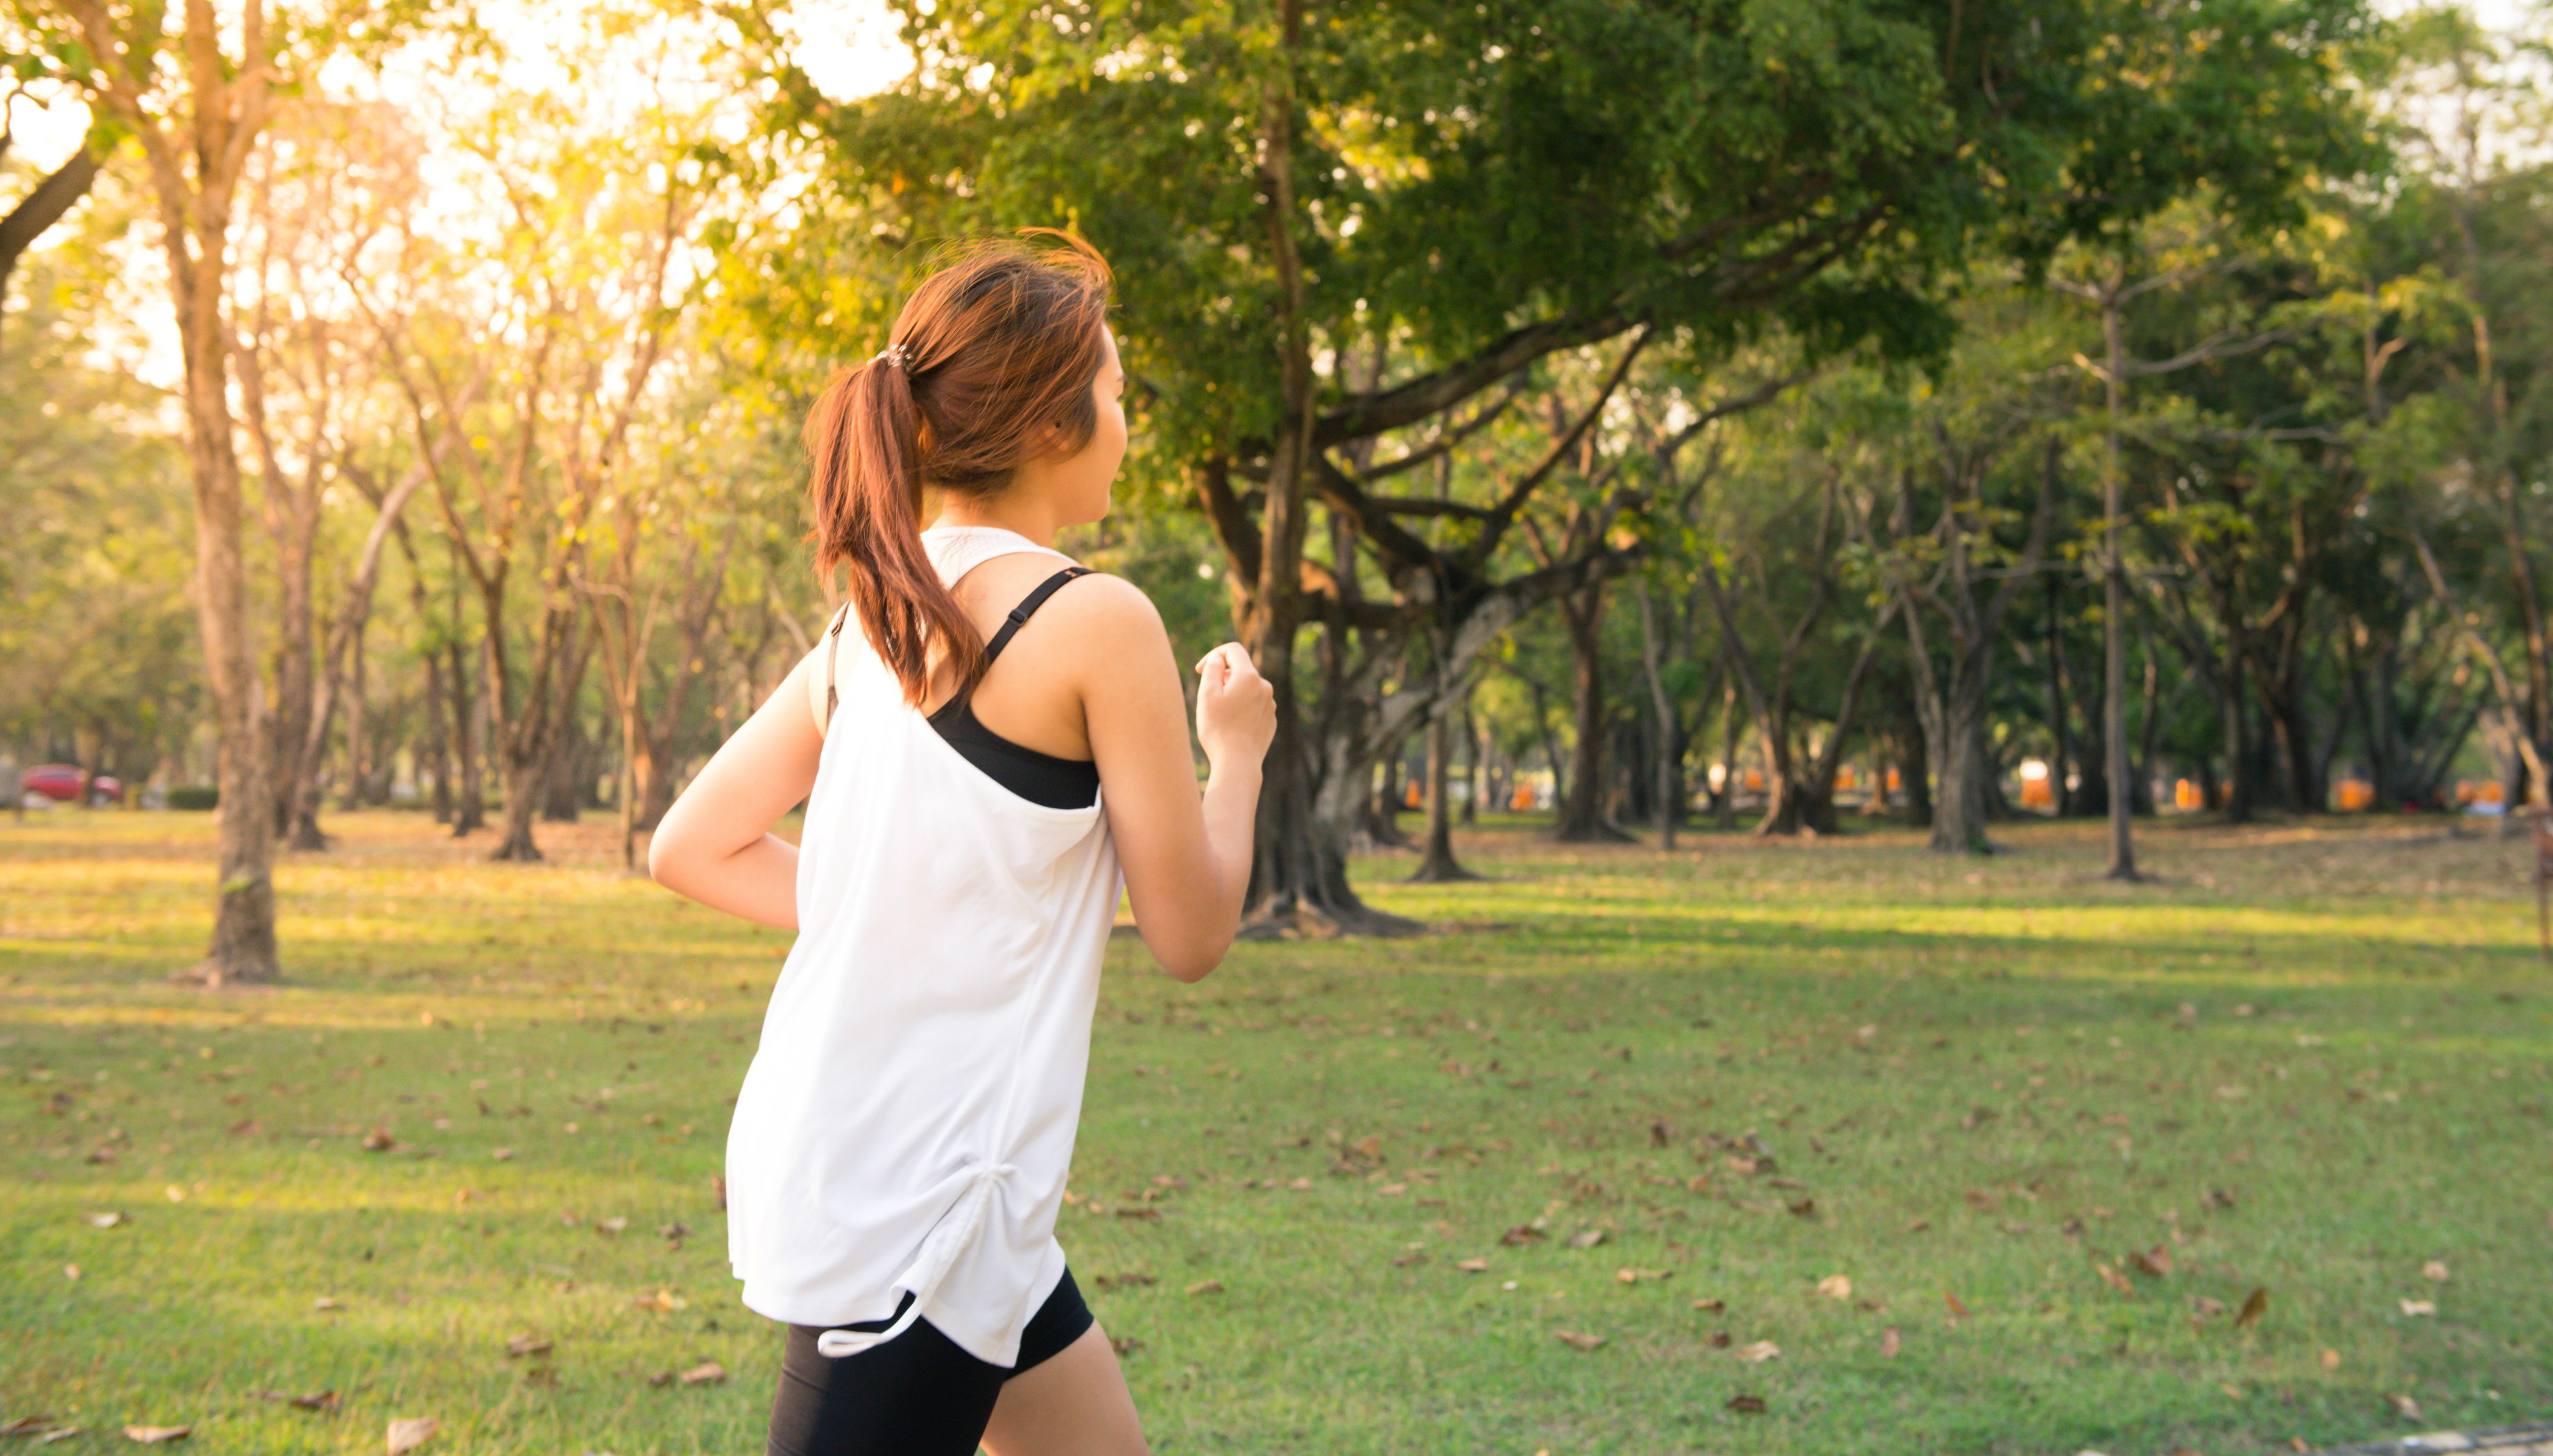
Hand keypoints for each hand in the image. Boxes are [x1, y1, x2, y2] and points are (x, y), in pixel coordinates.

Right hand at [1193, 643, 1275, 772]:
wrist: (1237, 764)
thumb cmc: (1218, 729)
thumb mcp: (1207, 695)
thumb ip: (1211, 669)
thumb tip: (1217, 658)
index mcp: (1249, 677)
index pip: (1233, 650)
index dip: (1214, 655)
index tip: (1200, 670)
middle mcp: (1265, 687)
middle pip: (1240, 670)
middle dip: (1222, 677)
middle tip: (1207, 698)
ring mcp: (1270, 705)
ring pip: (1247, 689)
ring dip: (1232, 694)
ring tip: (1219, 715)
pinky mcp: (1270, 720)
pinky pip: (1253, 705)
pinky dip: (1241, 708)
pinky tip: (1231, 726)